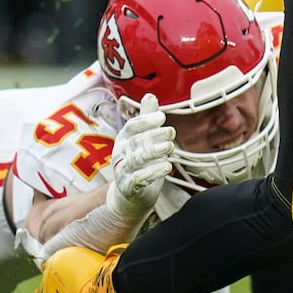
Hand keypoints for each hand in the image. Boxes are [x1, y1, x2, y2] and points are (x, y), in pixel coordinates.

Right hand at [108, 93, 174, 220]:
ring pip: (137, 159)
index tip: (162, 117)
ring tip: (170, 148)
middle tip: (171, 132)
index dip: (146, 120)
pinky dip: (154, 172)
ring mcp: (123, 171)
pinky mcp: (129, 187)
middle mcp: (121, 153)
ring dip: (155, 151)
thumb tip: (150, 95)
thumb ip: (146, 119)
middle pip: (136, 141)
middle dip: (154, 135)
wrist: (131, 196)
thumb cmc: (139, 164)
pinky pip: (139, 178)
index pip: (132, 126)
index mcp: (124, 139)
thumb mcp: (143, 140)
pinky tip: (167, 167)